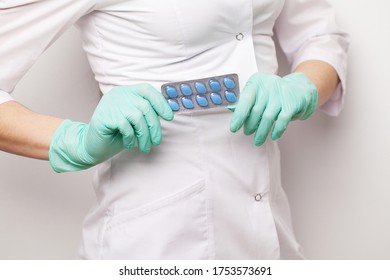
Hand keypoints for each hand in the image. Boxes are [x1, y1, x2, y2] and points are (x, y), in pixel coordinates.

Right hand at [49, 84, 172, 171]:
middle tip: (156, 141)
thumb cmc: (116, 133)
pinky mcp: (104, 116)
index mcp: (127, 92)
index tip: (169, 117)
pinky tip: (128, 144)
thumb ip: (146, 113)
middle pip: (145, 107)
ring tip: (144, 147)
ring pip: (137, 117)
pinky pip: (126, 126)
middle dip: (154, 127)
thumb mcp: (134, 120)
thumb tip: (168, 113)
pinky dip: (130, 138)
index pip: (147, 90)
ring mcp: (110, 104)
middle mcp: (119, 95)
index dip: (161, 102)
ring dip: (144, 136)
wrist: (92, 145)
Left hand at [230, 72, 317, 145]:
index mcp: (257, 82)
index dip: (238, 116)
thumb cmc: (274, 92)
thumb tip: (233, 113)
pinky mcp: (292, 103)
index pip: (245, 100)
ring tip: (257, 140)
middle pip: (256, 111)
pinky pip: (282, 120)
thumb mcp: (259, 91)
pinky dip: (277, 130)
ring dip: (261, 131)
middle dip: (250, 125)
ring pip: (268, 117)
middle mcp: (269, 86)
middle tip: (247, 132)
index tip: (234, 128)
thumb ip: (247, 101)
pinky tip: (273, 136)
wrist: (300, 88)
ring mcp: (281, 95)